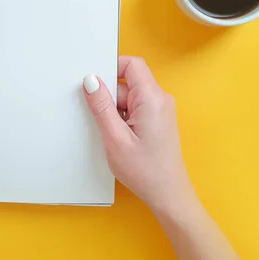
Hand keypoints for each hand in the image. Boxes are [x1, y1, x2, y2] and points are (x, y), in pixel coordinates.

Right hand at [82, 56, 194, 210]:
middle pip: (129, 81)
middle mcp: (160, 99)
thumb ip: (101, 106)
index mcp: (152, 98)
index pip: (132, 64)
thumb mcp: (115, 138)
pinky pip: (136, 108)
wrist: (168, 195)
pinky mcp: (158, 121)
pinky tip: (118, 137)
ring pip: (130, 96)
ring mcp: (160, 110)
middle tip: (99, 117)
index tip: (93, 83)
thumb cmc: (144, 171)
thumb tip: (90, 80)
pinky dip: (122, 117)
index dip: (111, 67)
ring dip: (115, 109)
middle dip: (109, 95)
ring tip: (111, 134)